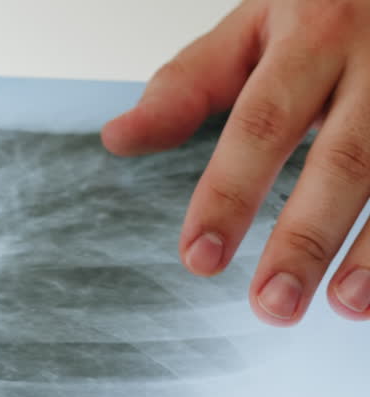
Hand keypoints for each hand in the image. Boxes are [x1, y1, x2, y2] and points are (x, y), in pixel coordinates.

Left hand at [102, 0, 369, 325]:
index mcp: (311, 34)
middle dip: (305, 238)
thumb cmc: (323, 10)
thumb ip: (187, 86)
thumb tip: (117, 138)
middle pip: (342, 159)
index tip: (198, 259)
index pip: (261, 124)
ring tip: (341, 305)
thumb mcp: (250, 28)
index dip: (229, 194)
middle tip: (271, 305)